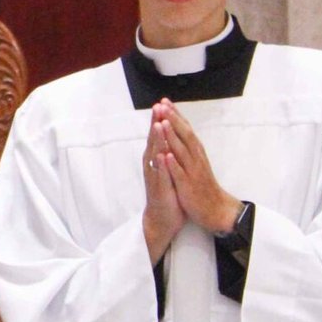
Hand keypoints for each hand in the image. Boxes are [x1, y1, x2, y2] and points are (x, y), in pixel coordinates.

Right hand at [141, 107, 184, 263]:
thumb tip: (169, 137)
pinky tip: (162, 154)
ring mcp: (154, 176)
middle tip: (157, 106)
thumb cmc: (166, 193)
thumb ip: (166, 153)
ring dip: (156, 140)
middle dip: (155, 123)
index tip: (163, 103)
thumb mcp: (167, 169)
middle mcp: (153, 165)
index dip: (160, 119)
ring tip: (158, 125)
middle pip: (153, 140)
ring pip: (154, 154)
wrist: (162, 218)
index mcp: (157, 159)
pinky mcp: (158, 188)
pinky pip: (159, 174)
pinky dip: (161, 163)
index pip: (158, 135)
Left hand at [154, 99, 240, 236]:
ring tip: (162, 122)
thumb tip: (181, 130)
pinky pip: (180, 173)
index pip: (185, 129)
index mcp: (196, 152)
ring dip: (172, 136)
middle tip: (163, 105)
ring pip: (182, 151)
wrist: (216, 208)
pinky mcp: (188, 185)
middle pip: (184, 135)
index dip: (175, 115)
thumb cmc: (203, 184)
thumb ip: (189, 147)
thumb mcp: (197, 162)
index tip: (165, 101)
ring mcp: (192, 171)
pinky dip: (174, 164)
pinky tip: (167, 155)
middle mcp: (195, 158)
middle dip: (173, 119)